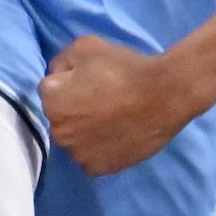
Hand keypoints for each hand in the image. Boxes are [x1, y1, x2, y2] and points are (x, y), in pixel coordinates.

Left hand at [43, 30, 196, 172]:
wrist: (165, 96)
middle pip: (60, 117)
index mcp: (52, 104)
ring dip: (85, 130)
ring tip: (112, 117)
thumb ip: (61, 61)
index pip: (50, 90)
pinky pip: (91, 157)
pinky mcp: (100, 169)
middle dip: (73, 108)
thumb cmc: (124, 68)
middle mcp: (59, 134)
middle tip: (102, 98)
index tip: (91, 79)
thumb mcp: (85, 46)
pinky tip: (116, 134)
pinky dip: (99, 148)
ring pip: (75, 139)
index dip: (69, 81)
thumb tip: (57, 76)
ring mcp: (79, 155)